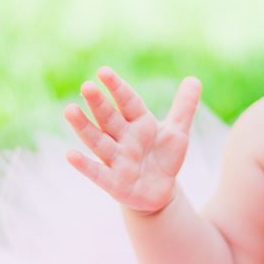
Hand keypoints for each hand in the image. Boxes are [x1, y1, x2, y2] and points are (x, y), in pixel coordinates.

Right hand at [64, 67, 200, 214]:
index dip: (117, 88)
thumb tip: (194, 79)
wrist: (159, 192)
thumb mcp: (177, 132)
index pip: (128, 102)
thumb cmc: (164, 158)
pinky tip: (70, 155)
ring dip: (84, 127)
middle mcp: (124, 138)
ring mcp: (116, 160)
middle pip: (109, 118)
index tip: (103, 71)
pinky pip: (97, 173)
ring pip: (98, 141)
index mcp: (139, 123)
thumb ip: (184, 106)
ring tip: (69, 110)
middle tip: (86, 86)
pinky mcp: (113, 182)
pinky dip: (84, 165)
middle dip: (98, 103)